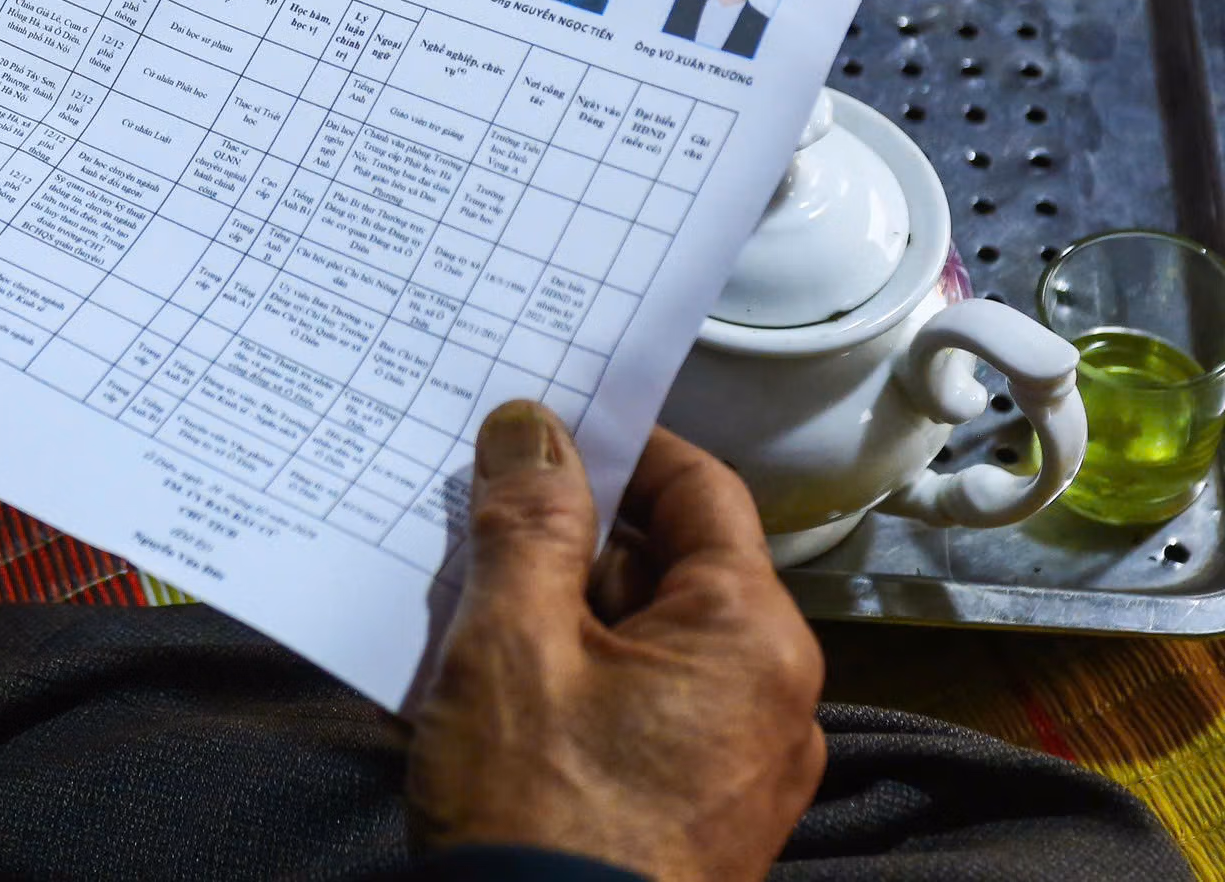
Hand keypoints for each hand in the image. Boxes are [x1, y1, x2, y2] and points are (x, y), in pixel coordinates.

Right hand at [408, 405, 825, 881]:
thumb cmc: (541, 810)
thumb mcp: (513, 641)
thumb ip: (528, 523)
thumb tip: (534, 431)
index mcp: (753, 638)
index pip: (702, 489)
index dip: (619, 444)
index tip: (542, 428)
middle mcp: (774, 698)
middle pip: (675, 566)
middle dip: (575, 534)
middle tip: (482, 513)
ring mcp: (740, 767)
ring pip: (651, 641)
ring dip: (566, 607)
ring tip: (472, 599)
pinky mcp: (700, 818)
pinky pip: (645, 708)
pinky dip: (580, 675)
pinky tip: (499, 681)